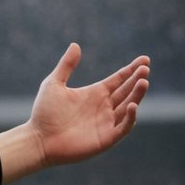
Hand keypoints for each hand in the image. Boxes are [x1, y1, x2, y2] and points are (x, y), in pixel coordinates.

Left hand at [32, 42, 148, 164]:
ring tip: (143, 81)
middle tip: (145, 68)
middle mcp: (104, 107)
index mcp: (95, 93)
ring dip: (137, 95)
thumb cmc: (45, 112)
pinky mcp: (106, 138)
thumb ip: (66, 65)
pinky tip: (131, 105)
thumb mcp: (54, 84)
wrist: (39, 139)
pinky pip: (123, 127)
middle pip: (127, 91)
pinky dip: (130, 117)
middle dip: (137, 80)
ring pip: (128, 107)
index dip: (131, 70)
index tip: (144, 60)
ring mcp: (106, 122)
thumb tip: (75, 45)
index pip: (118, 80)